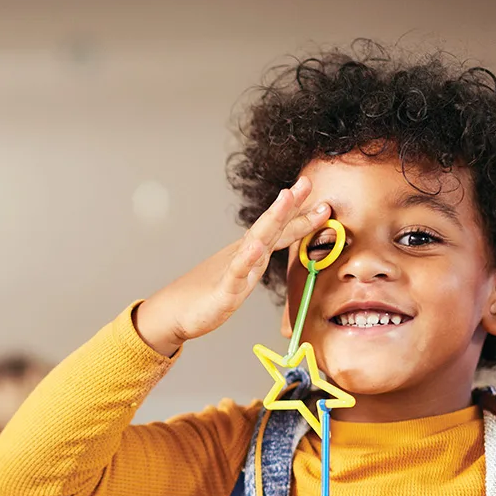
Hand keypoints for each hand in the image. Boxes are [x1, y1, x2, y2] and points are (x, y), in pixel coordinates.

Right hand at [135, 177, 330, 355]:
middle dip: (291, 206)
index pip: (280, 231)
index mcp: (250, 254)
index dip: (301, 215)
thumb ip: (254, 260)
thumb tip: (268, 247)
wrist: (174, 312)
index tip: (321, 199)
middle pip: (271, 227)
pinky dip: (246, 258)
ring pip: (256, 242)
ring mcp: (233, 271)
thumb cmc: (206, 294)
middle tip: (306, 182)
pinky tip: (255, 246)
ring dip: (273, 219)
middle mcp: (243, 256)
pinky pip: (236, 273)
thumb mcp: (239, 275)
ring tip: (286, 199)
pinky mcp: (223, 291)